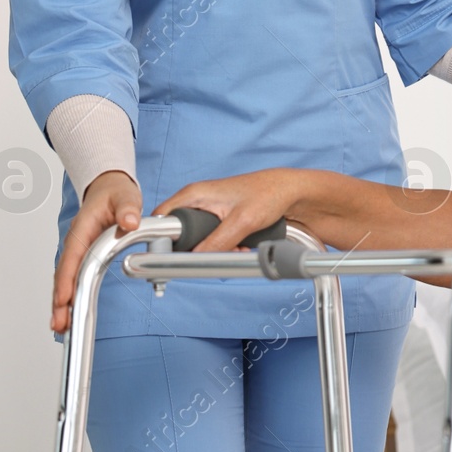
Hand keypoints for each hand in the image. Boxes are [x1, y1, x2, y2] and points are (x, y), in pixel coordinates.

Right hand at [51, 170, 140, 333]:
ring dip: (62, 303)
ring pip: (66, 280)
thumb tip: (130, 221)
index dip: (66, 279)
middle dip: (60, 300)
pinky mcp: (83, 256)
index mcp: (83, 229)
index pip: (72, 257)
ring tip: (61, 326)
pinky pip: (74, 277)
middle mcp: (76, 242)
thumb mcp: (126, 196)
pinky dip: (69, 295)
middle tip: (59, 324)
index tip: (63, 299)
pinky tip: (68, 313)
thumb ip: (128, 208)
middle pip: (64, 275)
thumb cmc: (115, 192)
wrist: (109, 188)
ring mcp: (78, 250)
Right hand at [154, 168, 309, 252]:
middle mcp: (197, 202)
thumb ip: (217, 242)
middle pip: (179, 235)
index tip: (168, 260)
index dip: (160, 242)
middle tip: (213, 257)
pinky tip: (241, 248)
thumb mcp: (242, 221)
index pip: (160, 221)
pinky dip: (225, 248)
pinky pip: (213, 241)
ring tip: (236, 250)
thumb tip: (196, 260)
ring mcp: (209, 211)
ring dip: (214, 252)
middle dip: (195, 252)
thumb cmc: (269, 193)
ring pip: (198, 241)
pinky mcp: (221, 220)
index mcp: (194, 194)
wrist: (291, 191)